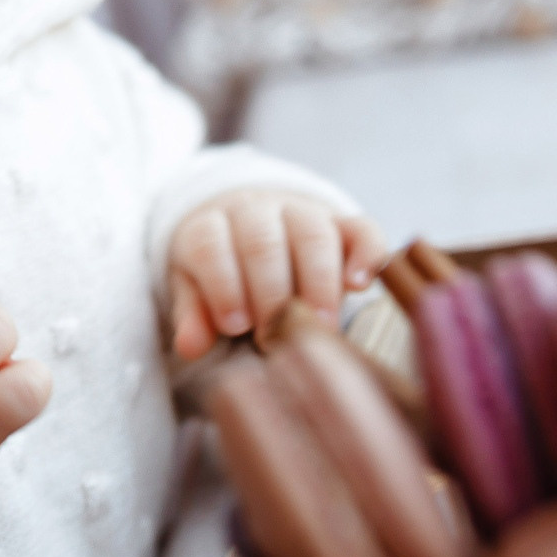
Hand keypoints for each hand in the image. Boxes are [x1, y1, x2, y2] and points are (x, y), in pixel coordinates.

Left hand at [167, 189, 385, 359]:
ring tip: (320, 327)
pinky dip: (365, 254)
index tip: (234, 326)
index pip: (211, 245)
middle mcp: (258, 211)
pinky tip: (360, 286)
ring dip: (318, 281)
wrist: (249, 226)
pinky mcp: (344, 224)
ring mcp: (304, 213)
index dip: (223, 284)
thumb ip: (193, 313)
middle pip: (262, 240)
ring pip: (313, 233)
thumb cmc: (219, 270)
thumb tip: (190, 346)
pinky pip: (361, 229)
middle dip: (270, 291)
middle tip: (276, 338)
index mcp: (212, 225)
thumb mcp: (194, 287)